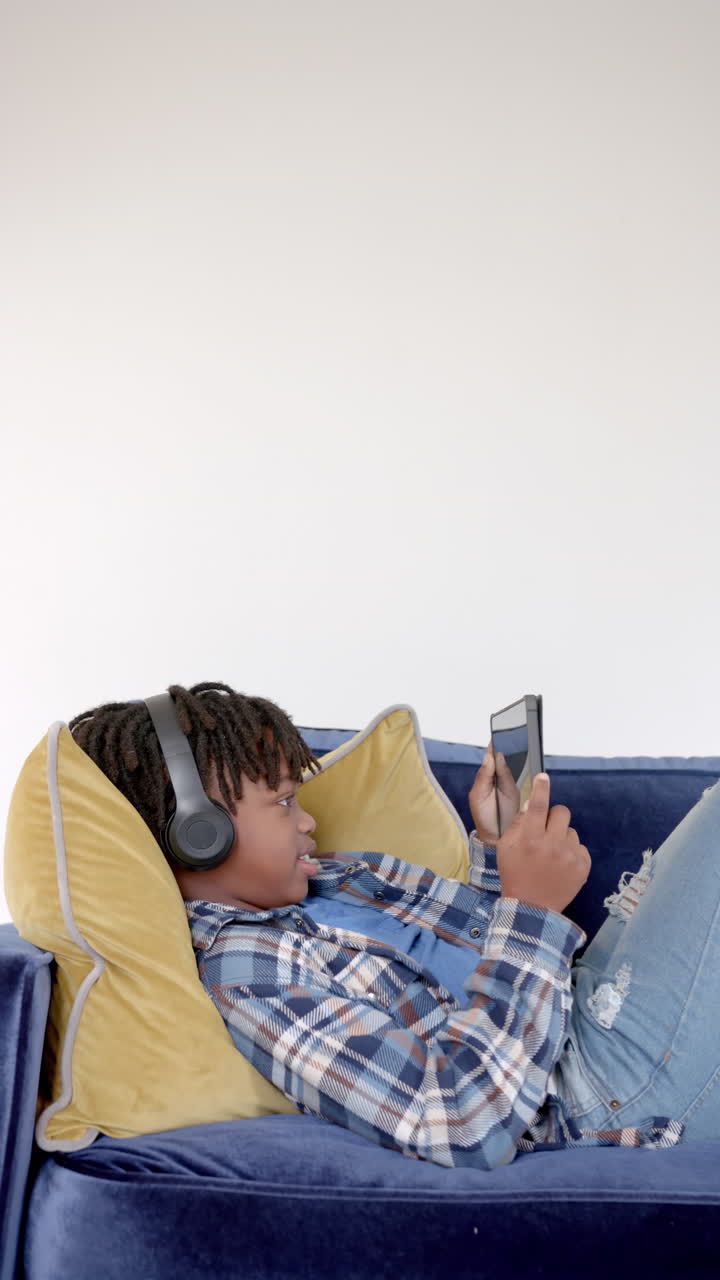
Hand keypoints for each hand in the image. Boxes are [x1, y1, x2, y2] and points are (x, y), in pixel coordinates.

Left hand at [468, 744, 520, 843]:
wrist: (496, 835)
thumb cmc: (483, 816)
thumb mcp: (478, 796)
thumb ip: (484, 777)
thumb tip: (489, 757)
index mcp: (483, 777)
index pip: (488, 757)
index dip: (492, 745)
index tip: (497, 733)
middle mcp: (495, 777)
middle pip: (501, 757)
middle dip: (504, 746)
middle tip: (509, 734)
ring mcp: (506, 782)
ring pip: (510, 763)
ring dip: (513, 753)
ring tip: (515, 741)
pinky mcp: (516, 787)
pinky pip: (517, 773)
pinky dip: (519, 764)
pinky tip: (522, 755)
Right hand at [496, 773, 590, 915]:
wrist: (532, 908)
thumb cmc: (515, 874)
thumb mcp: (506, 848)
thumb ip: (518, 824)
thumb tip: (532, 804)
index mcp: (530, 839)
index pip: (538, 806)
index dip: (541, 788)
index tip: (543, 777)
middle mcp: (552, 845)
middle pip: (561, 812)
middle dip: (553, 816)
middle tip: (545, 830)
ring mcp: (570, 856)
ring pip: (571, 830)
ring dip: (562, 837)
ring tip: (551, 854)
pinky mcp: (583, 866)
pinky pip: (580, 847)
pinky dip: (571, 852)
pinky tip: (560, 864)